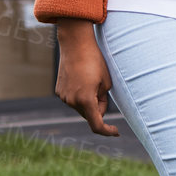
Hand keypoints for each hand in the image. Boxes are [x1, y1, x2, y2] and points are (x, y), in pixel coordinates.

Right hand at [55, 19, 118, 135]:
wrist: (75, 44)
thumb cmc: (95, 61)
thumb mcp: (106, 82)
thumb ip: (102, 101)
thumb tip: (97, 111)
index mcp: (86, 100)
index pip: (97, 125)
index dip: (107, 131)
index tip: (116, 131)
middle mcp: (72, 101)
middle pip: (89, 115)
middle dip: (98, 108)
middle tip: (102, 90)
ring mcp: (64, 97)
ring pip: (80, 107)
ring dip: (88, 101)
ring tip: (90, 80)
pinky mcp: (59, 91)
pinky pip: (73, 99)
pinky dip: (79, 96)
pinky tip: (81, 79)